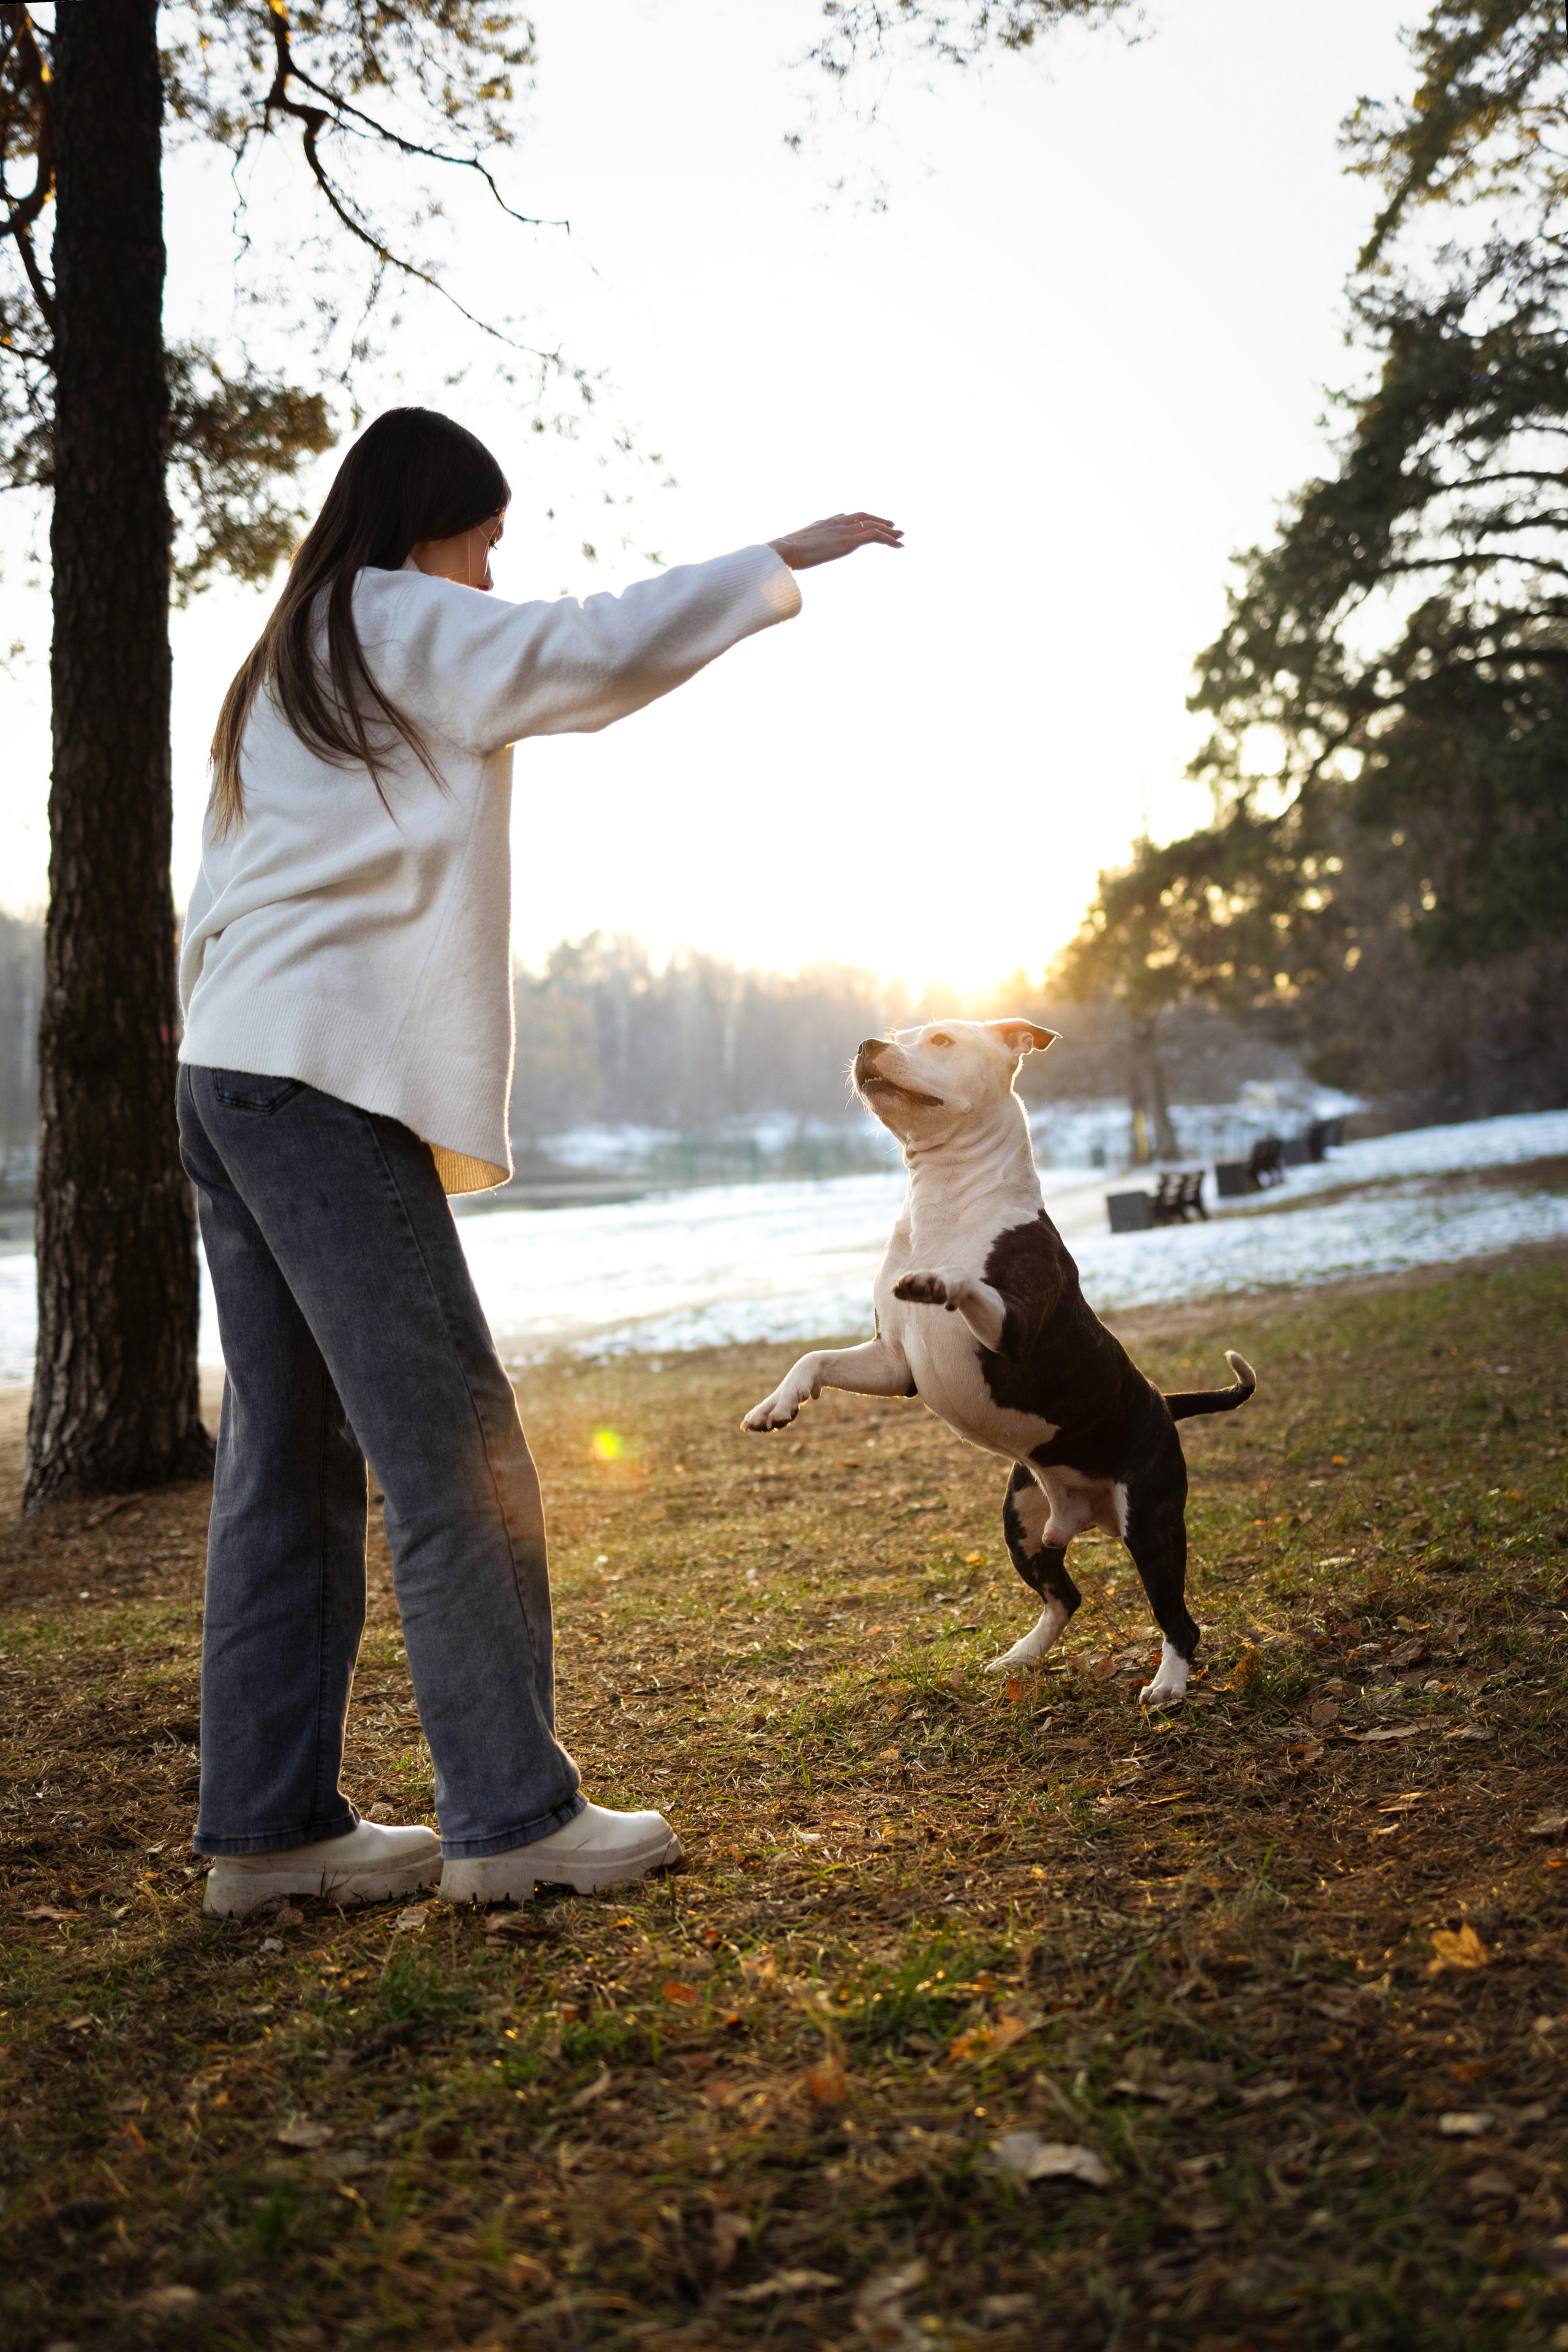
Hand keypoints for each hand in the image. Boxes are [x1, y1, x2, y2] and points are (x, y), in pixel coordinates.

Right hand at [769, 512, 902, 569]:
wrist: (785, 550)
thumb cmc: (785, 554)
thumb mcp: (796, 549)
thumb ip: (804, 548)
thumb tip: (797, 556)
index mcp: (824, 523)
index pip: (847, 517)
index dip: (861, 520)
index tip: (869, 524)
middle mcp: (836, 522)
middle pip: (863, 517)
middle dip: (879, 521)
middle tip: (893, 527)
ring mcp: (843, 530)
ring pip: (872, 525)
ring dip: (888, 530)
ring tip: (900, 536)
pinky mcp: (848, 541)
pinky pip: (874, 536)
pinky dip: (888, 539)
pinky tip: (898, 545)